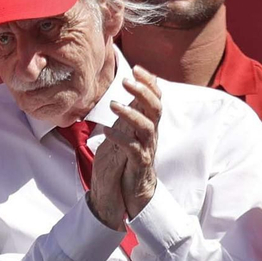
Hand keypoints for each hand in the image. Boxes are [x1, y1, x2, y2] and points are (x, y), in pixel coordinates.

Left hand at [100, 66, 161, 218]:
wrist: (130, 192)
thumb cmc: (126, 160)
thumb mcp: (126, 131)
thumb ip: (129, 114)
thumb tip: (127, 93)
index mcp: (147, 124)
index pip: (155, 98)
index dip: (149, 82)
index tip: (136, 68)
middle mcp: (150, 134)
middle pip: (155, 108)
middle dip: (143, 91)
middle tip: (126, 81)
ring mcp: (146, 149)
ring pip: (147, 127)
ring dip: (131, 113)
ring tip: (113, 105)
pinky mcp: (139, 164)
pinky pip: (133, 149)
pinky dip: (120, 138)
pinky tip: (106, 131)